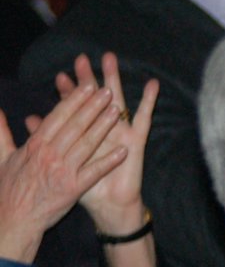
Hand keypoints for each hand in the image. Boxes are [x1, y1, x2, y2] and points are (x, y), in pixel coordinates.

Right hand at [0, 83, 122, 264]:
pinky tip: (124, 151)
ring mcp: (62, 171)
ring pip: (86, 144)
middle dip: (93, 107)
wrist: (14, 219)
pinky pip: (94, 172)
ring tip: (117, 112)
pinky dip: (109, 161)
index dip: (74, 101)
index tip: (88, 87)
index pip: (57, 117)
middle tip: (108, 91)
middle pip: (75, 126)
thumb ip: (1, 132)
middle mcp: (49, 155)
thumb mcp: (2, 157)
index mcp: (34, 145)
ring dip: (103, 127)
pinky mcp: (73, 189)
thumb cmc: (9, 189)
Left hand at [51, 52, 156, 235]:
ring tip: (110, 59)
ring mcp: (120, 133)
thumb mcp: (61, 163)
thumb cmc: (86, 188)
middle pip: (92, 100)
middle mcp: (102, 130)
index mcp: (84, 136)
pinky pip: (144, 118)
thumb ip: (45, 139)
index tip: (60, 77)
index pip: (73, 109)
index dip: (67, 94)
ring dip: (113, 80)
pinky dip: (149, 102)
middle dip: (87, 79)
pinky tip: (152, 84)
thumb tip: (29, 120)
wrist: (108, 207)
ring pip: (117, 100)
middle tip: (81, 59)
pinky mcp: (136, 141)